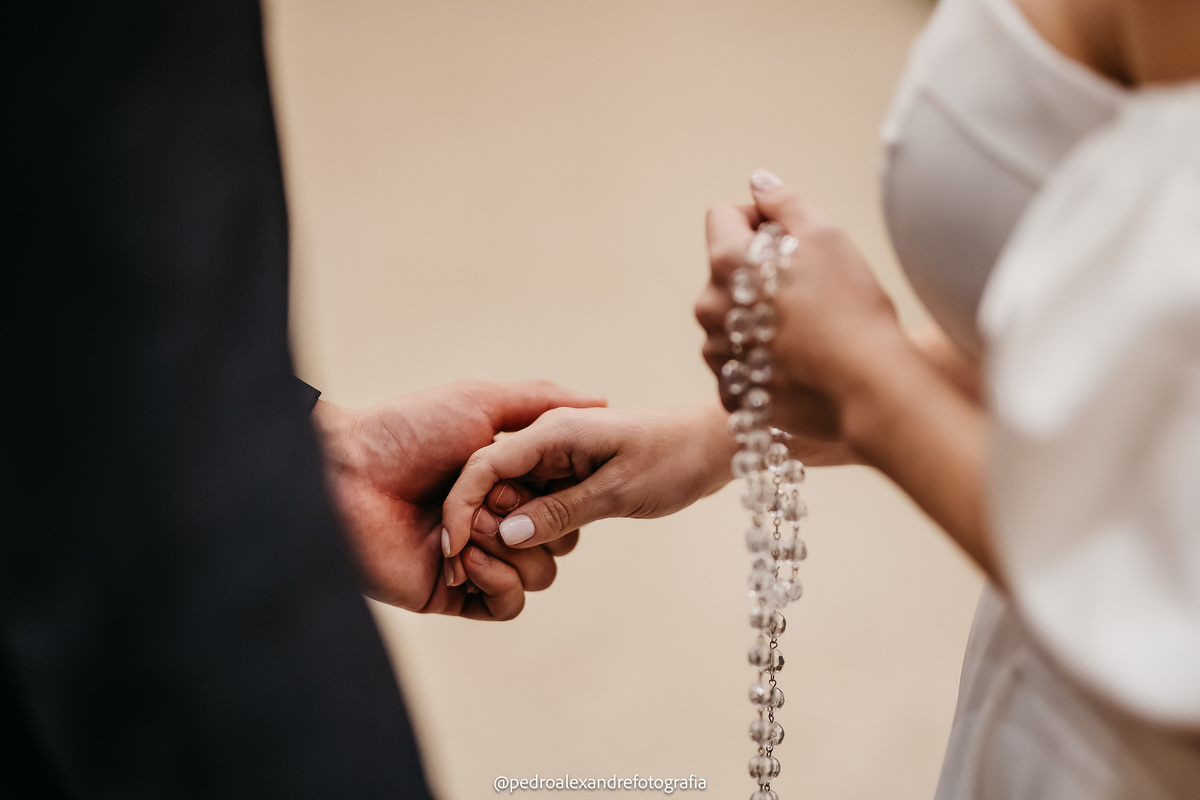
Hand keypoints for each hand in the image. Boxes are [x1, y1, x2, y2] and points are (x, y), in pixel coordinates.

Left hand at [312, 380, 604, 619]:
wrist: (345, 473)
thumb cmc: (407, 430)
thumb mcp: (482, 402)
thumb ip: (542, 401)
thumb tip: (603, 402)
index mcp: (504, 484)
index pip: (564, 502)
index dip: (558, 493)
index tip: (526, 476)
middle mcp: (494, 523)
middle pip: (561, 541)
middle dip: (535, 521)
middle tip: (491, 503)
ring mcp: (475, 560)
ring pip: (540, 576)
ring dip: (513, 550)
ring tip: (470, 530)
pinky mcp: (453, 594)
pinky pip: (507, 607)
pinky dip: (498, 582)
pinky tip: (464, 557)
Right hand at [442, 404, 736, 549]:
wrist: (714, 445)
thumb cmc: (674, 458)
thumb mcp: (619, 491)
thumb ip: (561, 511)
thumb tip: (507, 535)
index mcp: (552, 431)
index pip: (484, 465)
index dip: (462, 508)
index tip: (453, 550)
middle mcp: (546, 440)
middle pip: (490, 484)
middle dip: (482, 525)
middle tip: (482, 571)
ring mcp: (557, 457)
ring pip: (512, 497)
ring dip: (507, 531)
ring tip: (507, 569)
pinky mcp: (570, 474)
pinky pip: (536, 502)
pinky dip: (532, 527)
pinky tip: (536, 552)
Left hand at [695, 170, 902, 452]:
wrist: (867, 388)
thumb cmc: (851, 307)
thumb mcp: (825, 235)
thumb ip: (784, 202)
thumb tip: (759, 182)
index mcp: (726, 263)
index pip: (721, 216)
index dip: (756, 218)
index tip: (787, 236)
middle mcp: (709, 308)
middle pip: (725, 272)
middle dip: (758, 272)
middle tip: (807, 287)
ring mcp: (718, 356)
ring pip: (730, 320)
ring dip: (758, 318)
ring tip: (806, 329)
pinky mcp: (733, 394)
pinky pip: (739, 367)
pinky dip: (762, 362)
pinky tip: (798, 363)